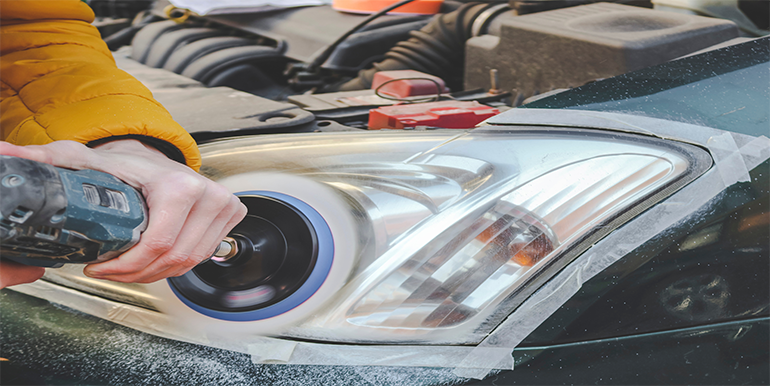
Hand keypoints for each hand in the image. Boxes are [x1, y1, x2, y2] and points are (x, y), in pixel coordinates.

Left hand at [0, 140, 246, 283]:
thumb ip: (47, 159)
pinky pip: (202, 257)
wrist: (156, 157)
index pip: (158, 245)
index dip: (126, 267)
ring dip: (156, 274)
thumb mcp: (83, 158)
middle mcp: (208, 195)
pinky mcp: (231, 215)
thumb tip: (8, 156)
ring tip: (129, 269)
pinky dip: (176, 266)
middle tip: (110, 273)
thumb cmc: (125, 164)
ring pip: (190, 263)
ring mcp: (223, 205)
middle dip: (137, 275)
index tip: (100, 268)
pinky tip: (154, 260)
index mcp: (178, 185)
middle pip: (174, 258)